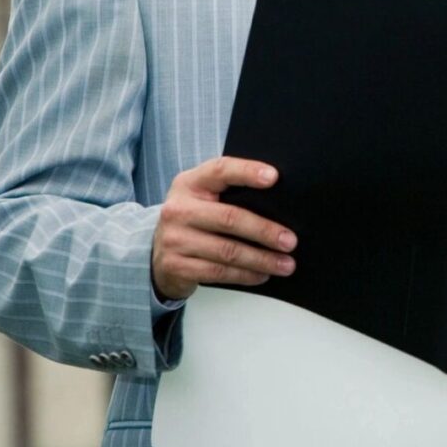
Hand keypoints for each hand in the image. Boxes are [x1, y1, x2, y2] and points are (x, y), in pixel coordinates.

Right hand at [151, 156, 297, 300]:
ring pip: (228, 251)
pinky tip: (262, 275)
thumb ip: (230, 191)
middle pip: (230, 218)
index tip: (274, 177)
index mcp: (189, 183)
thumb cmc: (193, 218)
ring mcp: (175, 239)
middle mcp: (178, 209)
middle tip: (290, 241)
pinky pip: (218, 272)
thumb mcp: (202, 196)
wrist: (156, 251)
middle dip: (265, 231)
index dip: (247, 172)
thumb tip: (279, 201)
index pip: (220, 170)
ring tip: (286, 264)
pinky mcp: (176, 266)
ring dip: (262, 260)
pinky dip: (245, 275)